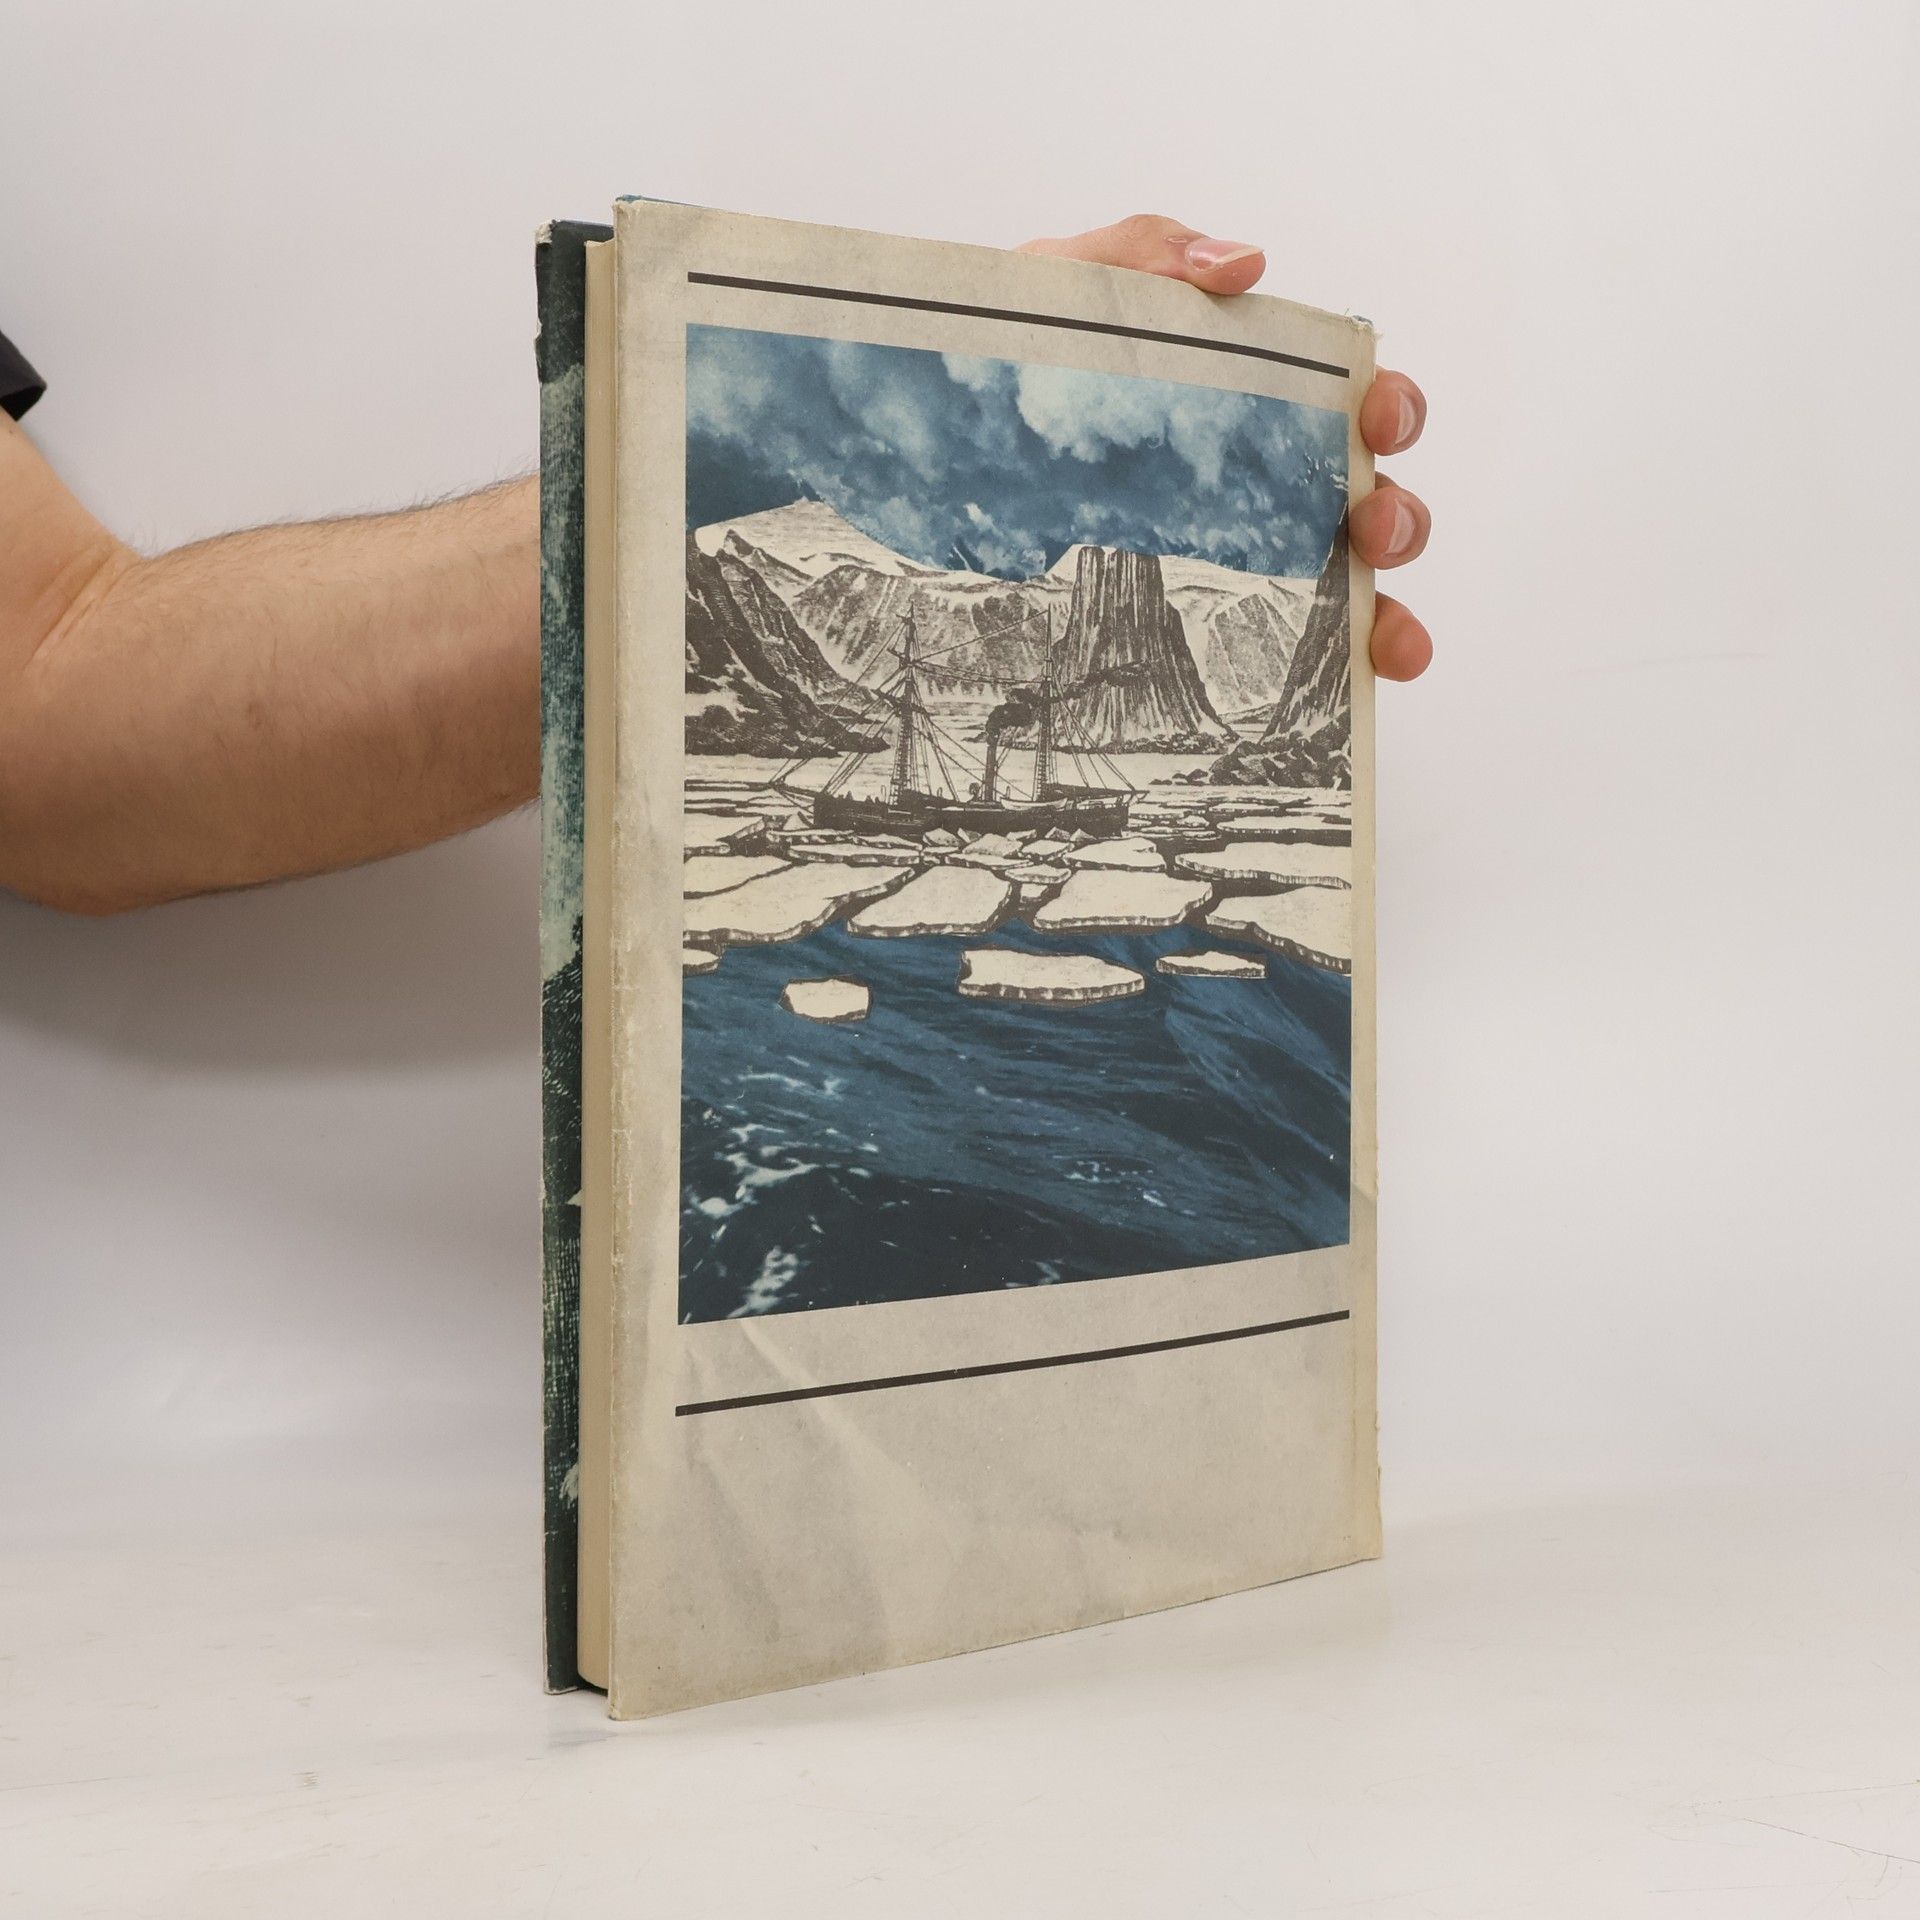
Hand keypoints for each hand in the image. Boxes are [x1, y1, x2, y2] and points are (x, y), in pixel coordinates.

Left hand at [1019, 214, 1431, 680]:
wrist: (923, 446)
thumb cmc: (1011, 359)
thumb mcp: (1064, 287)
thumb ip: (1144, 256)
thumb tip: (1245, 264)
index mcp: (1251, 397)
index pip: (1349, 398)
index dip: (1389, 406)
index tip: (1378, 418)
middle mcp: (1263, 480)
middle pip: (1367, 496)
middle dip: (1396, 514)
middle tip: (1372, 525)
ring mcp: (1237, 554)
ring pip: (1348, 583)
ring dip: (1387, 606)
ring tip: (1391, 635)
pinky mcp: (1195, 618)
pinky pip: (1291, 650)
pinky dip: (1345, 666)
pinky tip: (1361, 685)